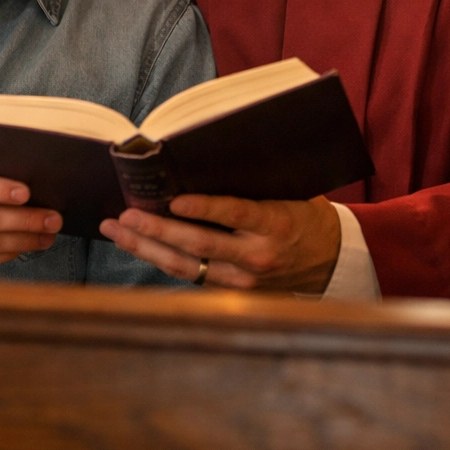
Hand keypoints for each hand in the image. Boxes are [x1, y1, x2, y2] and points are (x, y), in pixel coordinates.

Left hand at [99, 194, 340, 292]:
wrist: (331, 259)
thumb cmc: (305, 214)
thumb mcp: (289, 191)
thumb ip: (252, 182)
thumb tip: (204, 158)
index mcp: (275, 223)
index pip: (234, 213)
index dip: (203, 209)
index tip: (174, 201)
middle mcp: (258, 255)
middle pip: (200, 245)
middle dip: (158, 230)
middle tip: (126, 216)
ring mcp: (245, 278)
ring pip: (188, 265)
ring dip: (148, 248)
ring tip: (118, 231)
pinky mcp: (234, 291)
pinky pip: (192, 276)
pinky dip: (162, 260)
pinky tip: (138, 246)